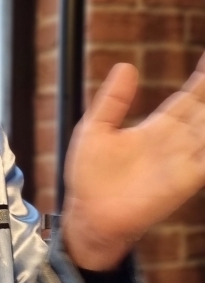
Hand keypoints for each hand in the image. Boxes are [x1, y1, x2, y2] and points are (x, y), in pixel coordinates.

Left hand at [63, 56, 204, 269]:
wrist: (88, 216)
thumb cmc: (89, 177)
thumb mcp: (96, 129)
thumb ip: (113, 100)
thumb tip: (126, 66)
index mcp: (157, 128)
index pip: (189, 98)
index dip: (202, 79)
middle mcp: (176, 142)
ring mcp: (183, 161)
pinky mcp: (185, 181)